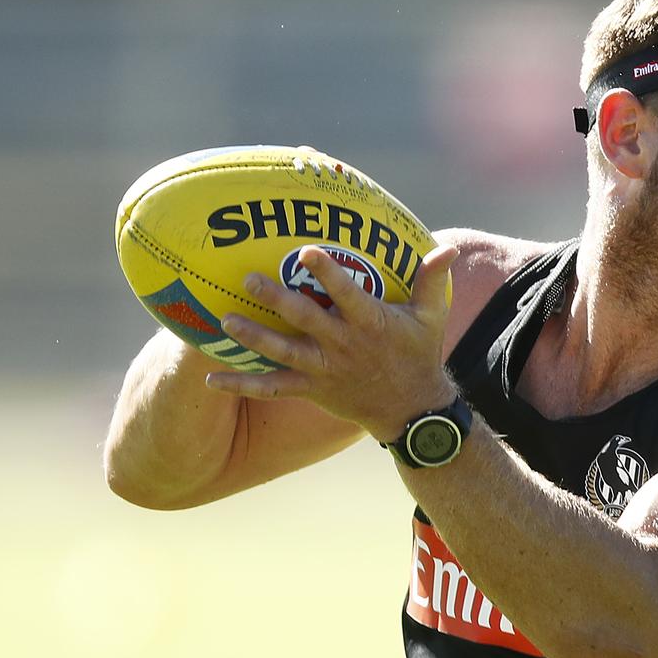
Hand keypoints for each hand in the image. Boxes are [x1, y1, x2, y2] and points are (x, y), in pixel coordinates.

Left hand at [205, 243, 458, 440]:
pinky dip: (242, 384)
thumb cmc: (419, 354)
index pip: (347, 294)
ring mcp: (325, 369)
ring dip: (253, 337)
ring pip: (283, 352)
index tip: (306, 251)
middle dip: (277, 300)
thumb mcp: (431, 316)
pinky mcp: (312, 388)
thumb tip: (447, 248)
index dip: (327, 273)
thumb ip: (431, 279)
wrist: (411, 409)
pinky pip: (273, 387)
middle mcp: (344, 345)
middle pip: (305, 320)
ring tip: (225, 321)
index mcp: (371, 323)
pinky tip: (210, 377)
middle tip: (249, 280)